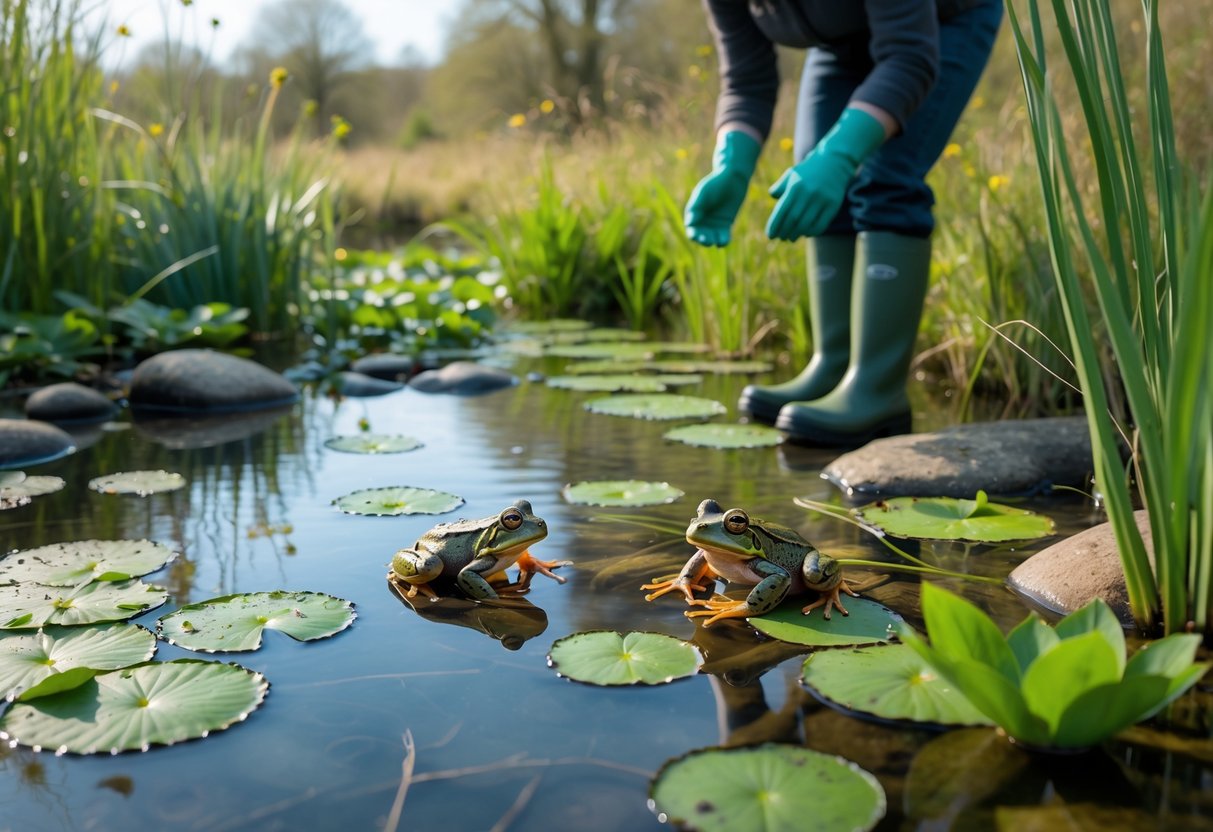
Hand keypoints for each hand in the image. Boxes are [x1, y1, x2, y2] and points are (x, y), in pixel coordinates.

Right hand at [684, 130, 760, 246]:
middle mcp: (702, 219)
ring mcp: (714, 222)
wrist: (733, 177)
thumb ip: (696, 206)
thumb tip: (690, 223)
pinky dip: (723, 240)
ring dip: (712, 241)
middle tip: (707, 241)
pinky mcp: (725, 224)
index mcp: (694, 211)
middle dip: (702, 239)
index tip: (697, 234)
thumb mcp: (704, 193)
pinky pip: (722, 236)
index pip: (691, 227)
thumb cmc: (716, 182)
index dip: (693, 233)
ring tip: (716, 241)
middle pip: (700, 234)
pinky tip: (723, 241)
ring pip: (711, 237)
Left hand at [765, 108, 886, 241]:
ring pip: (806, 225)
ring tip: (791, 238)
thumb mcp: (792, 174)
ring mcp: (822, 200)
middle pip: (793, 220)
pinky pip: (820, 225)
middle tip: (781, 238)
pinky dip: (811, 232)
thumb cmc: (808, 171)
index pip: (781, 211)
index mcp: (795, 186)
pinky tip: (805, 233)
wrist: (834, 161)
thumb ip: (780, 187)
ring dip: (796, 234)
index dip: (775, 225)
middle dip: (784, 232)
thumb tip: (772, 198)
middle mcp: (808, 193)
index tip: (770, 235)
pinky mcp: (833, 205)